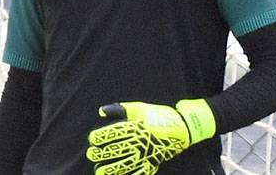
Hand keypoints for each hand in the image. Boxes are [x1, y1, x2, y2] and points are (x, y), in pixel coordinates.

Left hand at [86, 100, 214, 174]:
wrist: (184, 128)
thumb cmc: (160, 115)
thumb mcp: (141, 108)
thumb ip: (121, 109)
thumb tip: (102, 111)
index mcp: (136, 126)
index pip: (112, 134)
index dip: (99, 137)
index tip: (93, 139)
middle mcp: (140, 142)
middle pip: (114, 150)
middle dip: (99, 154)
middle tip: (91, 154)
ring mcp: (146, 155)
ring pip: (123, 166)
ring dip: (108, 169)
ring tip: (99, 170)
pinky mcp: (152, 164)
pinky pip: (137, 174)